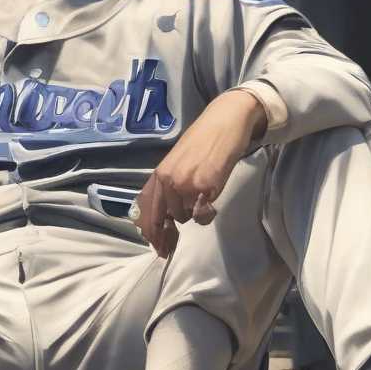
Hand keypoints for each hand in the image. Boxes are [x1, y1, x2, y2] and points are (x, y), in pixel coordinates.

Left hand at [134, 89, 267, 258]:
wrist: (225, 121)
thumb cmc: (205, 139)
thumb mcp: (178, 161)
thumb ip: (170, 184)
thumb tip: (167, 213)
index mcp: (159, 173)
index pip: (145, 209)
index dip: (148, 232)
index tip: (156, 246)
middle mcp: (168, 180)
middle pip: (160, 219)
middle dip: (163, 238)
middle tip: (169, 249)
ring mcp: (185, 183)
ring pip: (183, 217)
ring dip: (192, 216)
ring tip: (203, 202)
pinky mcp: (204, 186)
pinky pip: (202, 214)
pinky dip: (207, 214)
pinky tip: (212, 205)